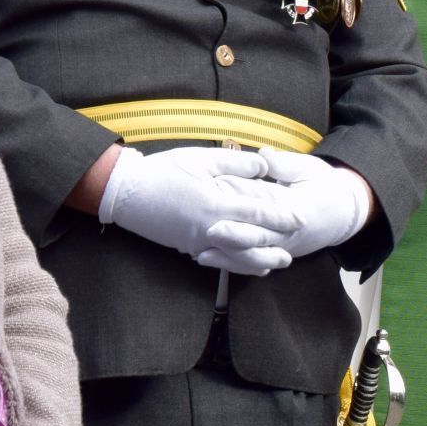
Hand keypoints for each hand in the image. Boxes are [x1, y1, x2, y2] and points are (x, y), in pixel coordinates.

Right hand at [98, 145, 300, 267]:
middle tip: (295, 248)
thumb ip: (235, 162)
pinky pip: (218, 259)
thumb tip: (264, 166)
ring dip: (258, 262)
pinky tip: (247, 267)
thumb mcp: (200, 158)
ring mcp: (197, 241)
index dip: (281, 217)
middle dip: (274, 246)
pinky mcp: (187, 247)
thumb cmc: (163, 171)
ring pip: (235, 257)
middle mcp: (209, 227)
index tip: (301, 219)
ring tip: (277, 264)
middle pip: (250, 242)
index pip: (257, 213)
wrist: (125, 193)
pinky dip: (235, 264)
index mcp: (215, 203)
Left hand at [208, 150, 371, 259]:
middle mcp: (289, 230)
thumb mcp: (309, 169)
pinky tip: (207, 259)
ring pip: (253, 253)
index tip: (219, 184)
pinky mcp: (275, 253)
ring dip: (227, 254)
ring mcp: (282, 246)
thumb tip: (264, 154)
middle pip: (259, 233)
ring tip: (201, 251)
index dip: (244, 193)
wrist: (343, 214)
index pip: (268, 199)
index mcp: (297, 205)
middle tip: (209, 228)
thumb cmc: (324, 186)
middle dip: (234, 232)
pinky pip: (251, 261)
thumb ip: (285, 165)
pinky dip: (230, 263)